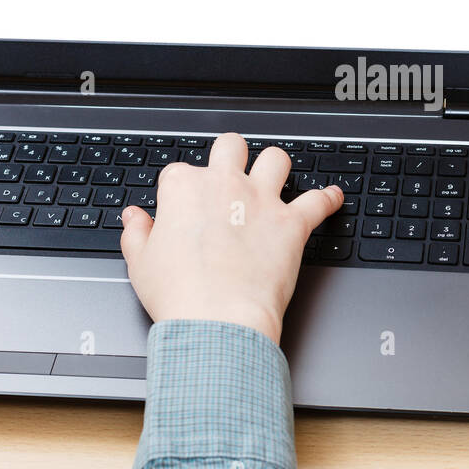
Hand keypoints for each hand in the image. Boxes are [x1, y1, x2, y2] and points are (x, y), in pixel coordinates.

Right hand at [119, 132, 343, 344]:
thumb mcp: (140, 264)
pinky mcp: (291, 224)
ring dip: (276, 167)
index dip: (182, 190)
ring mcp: (261, 201)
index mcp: (184, 189)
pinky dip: (329, 199)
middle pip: (231, 146)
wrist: (216, 321)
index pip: (181, 172)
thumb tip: (134, 217)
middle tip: (232, 173)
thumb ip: (137, 233)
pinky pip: (319, 201)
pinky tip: (333, 197)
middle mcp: (225, 185)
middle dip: (231, 155)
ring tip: (276, 178)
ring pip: (276, 159)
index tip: (184, 209)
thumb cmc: (179, 296)